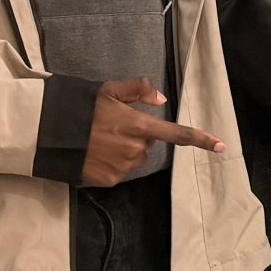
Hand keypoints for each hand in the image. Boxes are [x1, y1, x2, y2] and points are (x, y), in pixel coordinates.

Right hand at [81, 77, 222, 186]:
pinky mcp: (109, 180)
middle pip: (148, 145)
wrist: (48, 134)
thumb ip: (138, 89)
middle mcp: (135, 149)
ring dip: (124, 151)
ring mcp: (122, 167)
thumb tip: (162, 100)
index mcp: (138, 126)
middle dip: (136, 137)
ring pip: (134, 159)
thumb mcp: (109, 89)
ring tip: (99, 141)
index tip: (222, 146)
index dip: (200, 139)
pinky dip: (111, 164)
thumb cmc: (81, 108)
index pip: (176, 134)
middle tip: (110, 128)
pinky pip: (120, 172)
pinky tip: (94, 154)